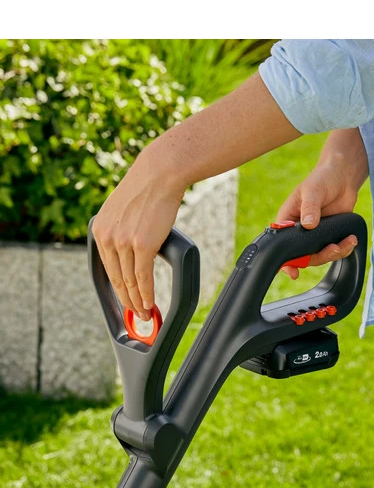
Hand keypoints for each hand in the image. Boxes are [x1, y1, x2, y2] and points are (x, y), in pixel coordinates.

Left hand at [92, 152, 186, 320]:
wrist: (160, 173)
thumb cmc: (148, 187)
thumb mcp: (122, 209)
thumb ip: (122, 229)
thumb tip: (132, 246)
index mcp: (100, 230)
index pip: (107, 268)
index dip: (118, 288)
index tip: (126, 299)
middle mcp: (108, 238)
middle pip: (117, 279)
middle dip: (127, 300)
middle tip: (136, 314)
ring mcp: (124, 243)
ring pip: (129, 282)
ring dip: (138, 302)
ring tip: (145, 313)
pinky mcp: (142, 245)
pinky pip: (143, 278)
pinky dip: (147, 294)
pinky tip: (150, 304)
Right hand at [276, 128, 368, 278]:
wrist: (342, 176)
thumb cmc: (322, 179)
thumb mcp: (313, 191)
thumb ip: (310, 208)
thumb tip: (308, 225)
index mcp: (288, 221)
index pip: (282, 245)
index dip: (286, 261)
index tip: (293, 271)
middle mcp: (300, 231)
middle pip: (303, 256)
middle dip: (319, 256)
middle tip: (332, 249)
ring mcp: (315, 235)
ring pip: (320, 255)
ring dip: (333, 253)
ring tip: (346, 243)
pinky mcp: (330, 235)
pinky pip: (334, 250)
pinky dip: (343, 249)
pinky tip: (350, 241)